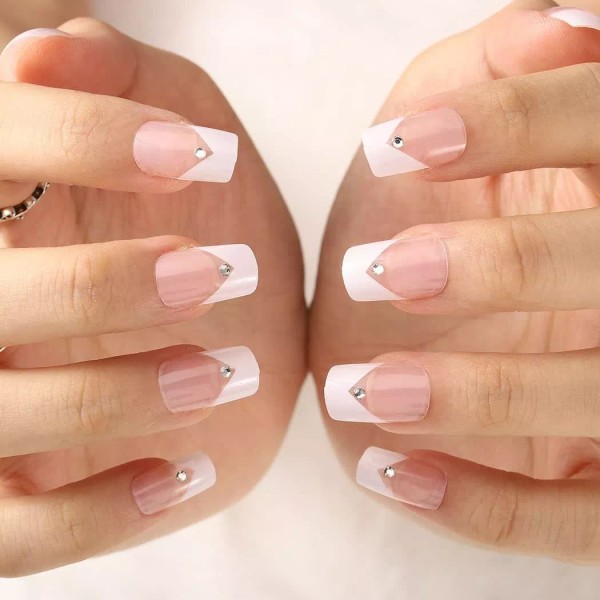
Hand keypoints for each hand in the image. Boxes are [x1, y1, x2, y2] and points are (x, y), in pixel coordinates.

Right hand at [0, 19, 304, 574]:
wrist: (229, 322)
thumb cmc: (200, 216)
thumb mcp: (170, 124)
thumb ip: (116, 81)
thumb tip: (47, 52)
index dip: (82, 140)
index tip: (199, 155)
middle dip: (101, 285)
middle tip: (212, 274)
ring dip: (110, 395)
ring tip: (223, 372)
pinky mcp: (6, 502)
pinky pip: (19, 538)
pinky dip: (99, 516)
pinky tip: (186, 470)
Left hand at [311, 2, 599, 562]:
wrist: (472, 302)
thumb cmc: (458, 200)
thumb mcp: (466, 117)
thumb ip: (499, 74)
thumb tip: (559, 31)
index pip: (599, 126)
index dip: (510, 125)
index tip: (395, 143)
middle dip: (506, 265)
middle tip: (378, 271)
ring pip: (597, 401)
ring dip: (483, 396)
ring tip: (362, 390)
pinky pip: (576, 519)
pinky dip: (481, 506)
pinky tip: (385, 471)